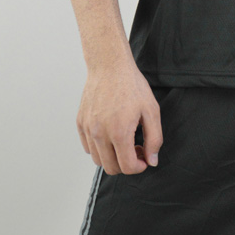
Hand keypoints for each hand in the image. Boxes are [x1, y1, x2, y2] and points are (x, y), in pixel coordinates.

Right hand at [76, 60, 162, 175]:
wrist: (109, 66)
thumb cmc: (132, 85)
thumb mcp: (151, 110)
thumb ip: (154, 138)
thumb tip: (152, 161)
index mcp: (118, 132)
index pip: (127, 167)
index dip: (139, 167)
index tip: (145, 157)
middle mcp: (99, 134)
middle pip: (111, 168)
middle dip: (126, 165)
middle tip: (136, 149)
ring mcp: (87, 129)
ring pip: (98, 160)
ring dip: (112, 157)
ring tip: (124, 141)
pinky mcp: (80, 123)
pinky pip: (88, 147)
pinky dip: (100, 148)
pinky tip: (111, 134)